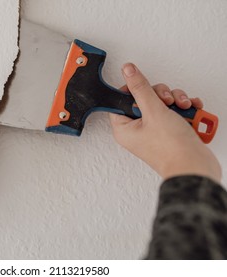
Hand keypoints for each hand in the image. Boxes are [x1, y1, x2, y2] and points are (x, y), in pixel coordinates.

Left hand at [109, 63, 220, 182]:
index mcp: (123, 128)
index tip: (144, 86)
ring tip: (183, 108)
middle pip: (143, 98)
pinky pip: (173, 111)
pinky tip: (192, 110)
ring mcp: (154, 130)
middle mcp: (136, 129)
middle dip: (160, 95)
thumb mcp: (153, 111)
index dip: (132, 90)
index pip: (120, 100)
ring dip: (175, 100)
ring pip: (161, 103)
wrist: (195, 167)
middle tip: (167, 101)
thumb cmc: (171, 149)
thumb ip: (140, 88)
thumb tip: (128, 71)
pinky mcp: (169, 131)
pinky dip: (183, 108)